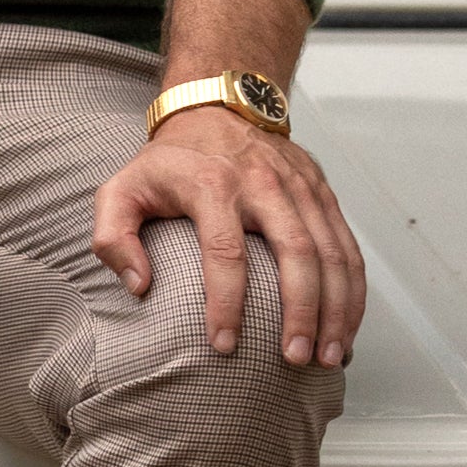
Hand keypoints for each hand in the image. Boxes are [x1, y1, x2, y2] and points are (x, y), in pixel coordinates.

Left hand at [92, 105, 365, 368]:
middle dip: (300, 311)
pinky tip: (345, 329)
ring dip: (336, 309)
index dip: (225, 304)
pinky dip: (352, 292)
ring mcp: (298, 185)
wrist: (214, 106)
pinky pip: (348, 246)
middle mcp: (261, 181)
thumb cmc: (168, 162)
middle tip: (294, 359)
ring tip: (327, 356)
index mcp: (210, 183)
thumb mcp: (123, 189)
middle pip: (295, 251)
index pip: (224, 250)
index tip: (223, 346)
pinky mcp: (321, 190)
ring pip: (331, 252)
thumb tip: (138, 285)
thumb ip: (113, 236)